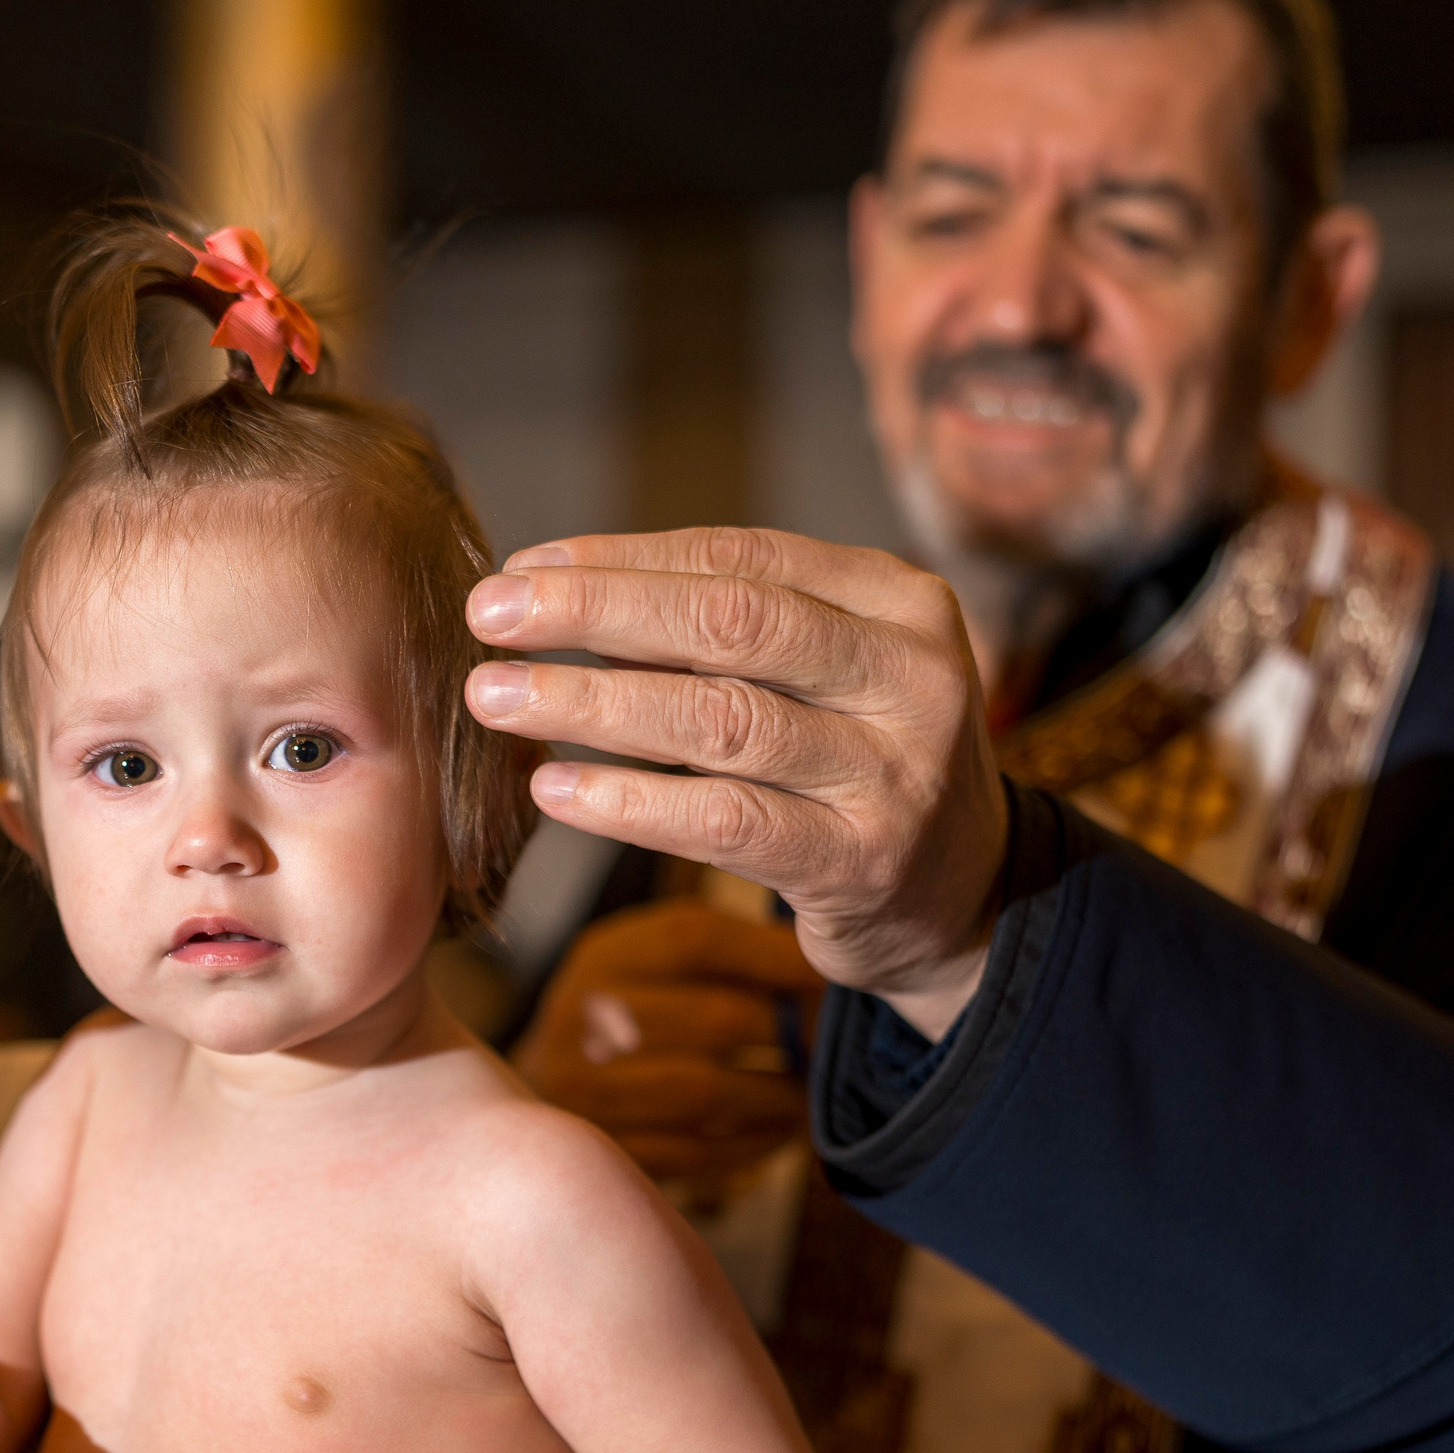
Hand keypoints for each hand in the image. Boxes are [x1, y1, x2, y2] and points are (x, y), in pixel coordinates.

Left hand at [465, 528, 1007, 1038]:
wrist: (964, 897)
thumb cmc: (856, 761)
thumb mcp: (821, 673)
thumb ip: (725, 630)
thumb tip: (555, 589)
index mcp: (899, 601)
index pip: (743, 556)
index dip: (624, 557)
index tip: (524, 564)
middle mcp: (911, 675)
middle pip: (730, 622)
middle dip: (595, 611)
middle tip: (489, 614)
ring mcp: (894, 772)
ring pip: (719, 719)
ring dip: (592, 705)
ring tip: (497, 699)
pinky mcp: (860, 861)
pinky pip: (725, 820)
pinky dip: (629, 802)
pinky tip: (554, 789)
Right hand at [514, 899, 823, 1186]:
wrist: (533, 1104)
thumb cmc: (626, 1022)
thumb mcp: (656, 965)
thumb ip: (730, 953)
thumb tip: (830, 965)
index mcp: (603, 956)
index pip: (693, 939)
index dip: (776, 958)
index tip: (829, 979)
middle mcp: (580, 1016)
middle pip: (711, 1021)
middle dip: (788, 1036)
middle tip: (829, 1046)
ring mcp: (582, 1089)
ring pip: (705, 1093)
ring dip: (777, 1097)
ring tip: (807, 1094)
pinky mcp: (601, 1150)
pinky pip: (694, 1153)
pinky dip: (752, 1145)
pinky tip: (778, 1132)